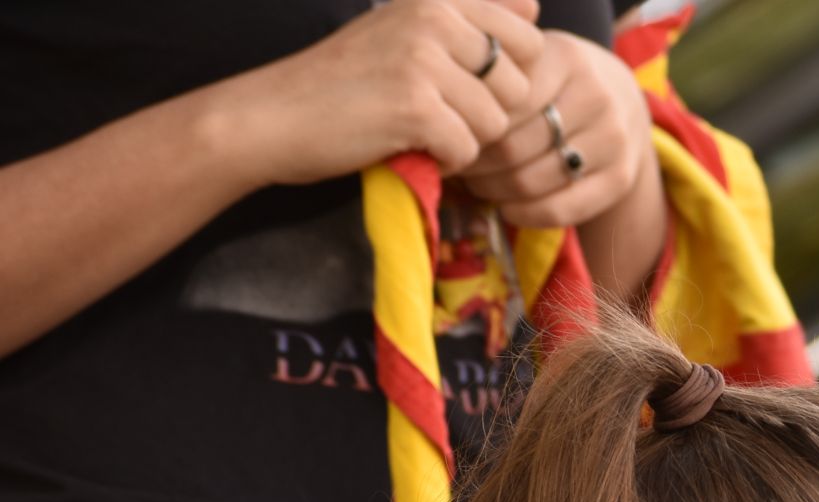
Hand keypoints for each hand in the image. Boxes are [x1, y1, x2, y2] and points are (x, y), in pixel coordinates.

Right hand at [222, 0, 544, 185]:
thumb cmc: (347, 82)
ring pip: (495, 123)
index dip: (508, 77)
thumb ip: (469, 19)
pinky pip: (467, 150)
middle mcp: (434, 18)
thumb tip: (536, 7)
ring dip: (462, 139)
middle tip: (434, 113)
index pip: (529, 37)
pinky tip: (405, 145)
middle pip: (519, 87)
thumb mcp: (405, 31)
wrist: (274, 115)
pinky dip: (441, 161)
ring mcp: (424, 60)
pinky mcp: (416, 106)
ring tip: (415, 128)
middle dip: (487, 113)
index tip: (464, 85)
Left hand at [457, 31, 657, 229]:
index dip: (468, 127)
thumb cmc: (557, 83)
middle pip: (512, 147)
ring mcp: (613, 140)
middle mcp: (596, 97)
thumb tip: (447, 130)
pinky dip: (524, 215)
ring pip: (531, 181)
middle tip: (460, 166)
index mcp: (565, 59)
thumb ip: (497, 84)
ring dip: (494, 191)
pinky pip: (560, 210)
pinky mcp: (620, 179)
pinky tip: (508, 208)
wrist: (623, 100)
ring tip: (479, 185)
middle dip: (476, 164)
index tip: (451, 135)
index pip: (499, 105)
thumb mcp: (533, 64)